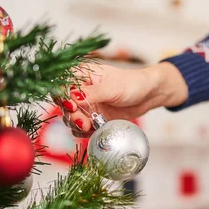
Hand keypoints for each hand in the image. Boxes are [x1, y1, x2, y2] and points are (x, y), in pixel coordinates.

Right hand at [55, 62, 187, 136]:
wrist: (148, 95)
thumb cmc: (132, 84)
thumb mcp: (112, 88)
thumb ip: (92, 94)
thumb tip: (72, 97)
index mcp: (81, 75)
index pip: (61, 85)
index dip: (62, 97)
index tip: (71, 106)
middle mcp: (80, 91)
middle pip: (64, 105)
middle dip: (71, 115)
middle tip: (83, 122)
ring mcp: (86, 106)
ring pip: (71, 119)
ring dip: (77, 125)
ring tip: (90, 126)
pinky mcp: (93, 118)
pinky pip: (81, 129)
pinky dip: (86, 132)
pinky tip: (95, 130)